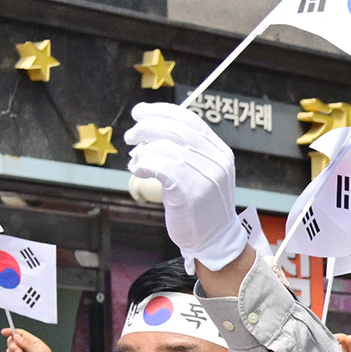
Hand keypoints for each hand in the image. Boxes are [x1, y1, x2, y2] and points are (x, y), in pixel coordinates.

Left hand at [122, 101, 249, 271]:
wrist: (215, 240)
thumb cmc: (202, 206)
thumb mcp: (204, 172)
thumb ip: (189, 151)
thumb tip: (152, 127)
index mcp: (220, 153)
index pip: (189, 120)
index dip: (161, 112)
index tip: (140, 112)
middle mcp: (216, 162)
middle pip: (174, 130)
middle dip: (146, 127)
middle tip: (130, 136)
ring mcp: (204, 177)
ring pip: (163, 147)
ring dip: (142, 152)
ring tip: (136, 162)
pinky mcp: (188, 192)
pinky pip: (158, 166)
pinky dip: (142, 164)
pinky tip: (138, 170)